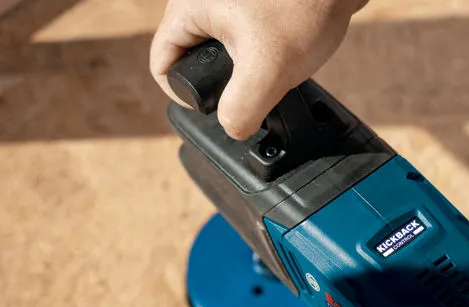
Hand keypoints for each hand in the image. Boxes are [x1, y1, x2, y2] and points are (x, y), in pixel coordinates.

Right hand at [150, 0, 366, 139]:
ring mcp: (231, 4)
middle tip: (254, 89)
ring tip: (275, 71)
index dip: (184, 97)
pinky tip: (289, 58)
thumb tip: (231, 128)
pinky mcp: (259, 7)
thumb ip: (240, 108)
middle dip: (223, 84)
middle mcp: (203, 3)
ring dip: (248, 72)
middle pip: (194, 61)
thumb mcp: (267, 70)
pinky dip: (267, 56)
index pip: (162, 65)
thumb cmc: (303, 7)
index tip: (218, 108)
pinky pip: (250, 42)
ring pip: (225, 54)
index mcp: (188, 9)